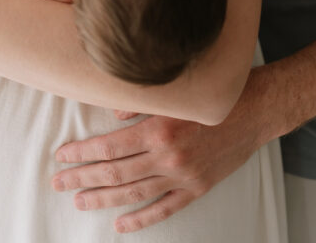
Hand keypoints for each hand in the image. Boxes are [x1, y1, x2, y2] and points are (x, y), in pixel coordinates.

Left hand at [52, 72, 265, 233]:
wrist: (257, 110)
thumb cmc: (216, 93)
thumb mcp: (178, 90)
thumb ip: (142, 99)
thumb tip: (112, 110)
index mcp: (160, 128)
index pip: (110, 147)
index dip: (82, 153)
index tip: (62, 156)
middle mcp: (168, 156)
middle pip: (115, 173)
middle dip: (82, 179)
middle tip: (58, 183)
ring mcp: (182, 177)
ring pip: (134, 194)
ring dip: (103, 199)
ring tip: (80, 201)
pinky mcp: (196, 188)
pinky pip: (163, 209)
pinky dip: (141, 220)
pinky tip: (121, 225)